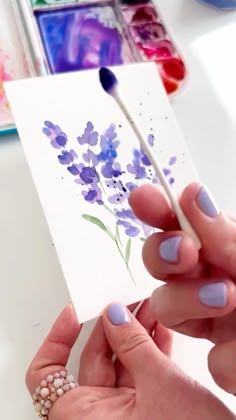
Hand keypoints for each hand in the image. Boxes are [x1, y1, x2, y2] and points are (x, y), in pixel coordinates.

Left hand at [26, 301, 234, 419]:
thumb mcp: (159, 385)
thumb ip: (134, 345)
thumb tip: (115, 315)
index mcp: (85, 418)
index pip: (46, 375)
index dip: (56, 340)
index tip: (74, 312)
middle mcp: (98, 417)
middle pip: (91, 360)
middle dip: (112, 325)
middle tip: (127, 301)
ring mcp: (122, 413)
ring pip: (119, 364)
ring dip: (135, 333)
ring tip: (148, 307)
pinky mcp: (144, 410)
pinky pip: (139, 374)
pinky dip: (149, 351)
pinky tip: (159, 328)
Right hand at [129, 182, 235, 394]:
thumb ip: (228, 237)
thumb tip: (193, 196)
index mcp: (222, 244)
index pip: (180, 222)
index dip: (158, 208)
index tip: (144, 199)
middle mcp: (212, 276)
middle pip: (159, 260)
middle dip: (162, 253)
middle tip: (184, 251)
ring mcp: (216, 318)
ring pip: (169, 308)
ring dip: (191, 300)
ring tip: (228, 297)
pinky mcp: (227, 360)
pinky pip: (214, 360)